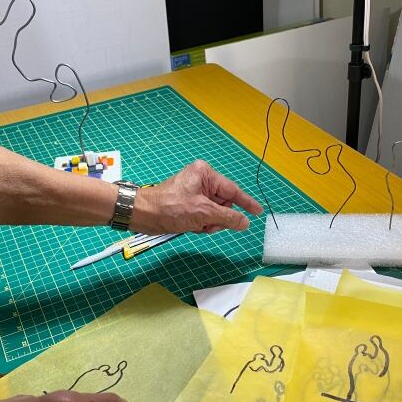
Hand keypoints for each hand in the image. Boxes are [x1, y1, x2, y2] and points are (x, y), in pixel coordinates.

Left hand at [132, 160, 262, 233]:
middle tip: (208, 224)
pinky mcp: (187, 204)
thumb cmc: (170, 208)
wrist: (143, 215)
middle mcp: (201, 180)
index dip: (246, 203)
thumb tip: (245, 222)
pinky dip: (201, 224)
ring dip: (208, 223)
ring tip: (196, 225)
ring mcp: (194, 193)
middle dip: (218, 217)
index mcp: (205, 174)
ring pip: (214, 212)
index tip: (258, 212)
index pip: (232, 191)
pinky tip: (191, 227)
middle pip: (223, 203)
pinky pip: (204, 216)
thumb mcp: (203, 213)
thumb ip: (227, 218)